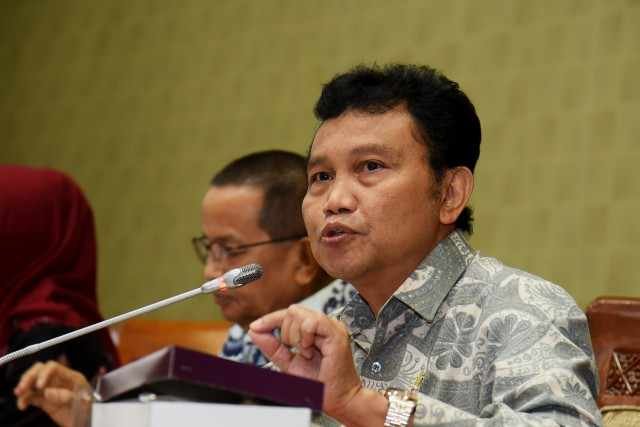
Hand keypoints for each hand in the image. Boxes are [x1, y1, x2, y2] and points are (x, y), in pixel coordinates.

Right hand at [14, 360, 91, 426]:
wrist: (86, 423)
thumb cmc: (88, 409)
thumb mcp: (81, 401)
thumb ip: (66, 395)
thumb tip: (47, 392)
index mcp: (71, 376)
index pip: (53, 367)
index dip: (44, 374)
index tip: (39, 385)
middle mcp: (59, 380)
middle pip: (40, 370)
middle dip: (29, 377)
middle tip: (22, 388)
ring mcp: (50, 389)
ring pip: (33, 382)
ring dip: (24, 386)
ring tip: (19, 394)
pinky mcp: (44, 400)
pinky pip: (31, 396)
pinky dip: (24, 399)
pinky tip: (22, 405)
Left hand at [248, 304, 363, 420]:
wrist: (335, 400)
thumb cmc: (319, 385)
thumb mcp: (288, 362)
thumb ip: (272, 346)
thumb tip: (255, 330)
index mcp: (316, 329)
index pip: (290, 313)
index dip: (270, 319)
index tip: (255, 327)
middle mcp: (325, 324)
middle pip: (292, 310)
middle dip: (286, 333)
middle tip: (297, 352)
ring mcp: (332, 327)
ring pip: (300, 314)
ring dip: (295, 337)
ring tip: (307, 354)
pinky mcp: (336, 333)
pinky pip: (312, 322)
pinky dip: (304, 337)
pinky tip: (310, 351)